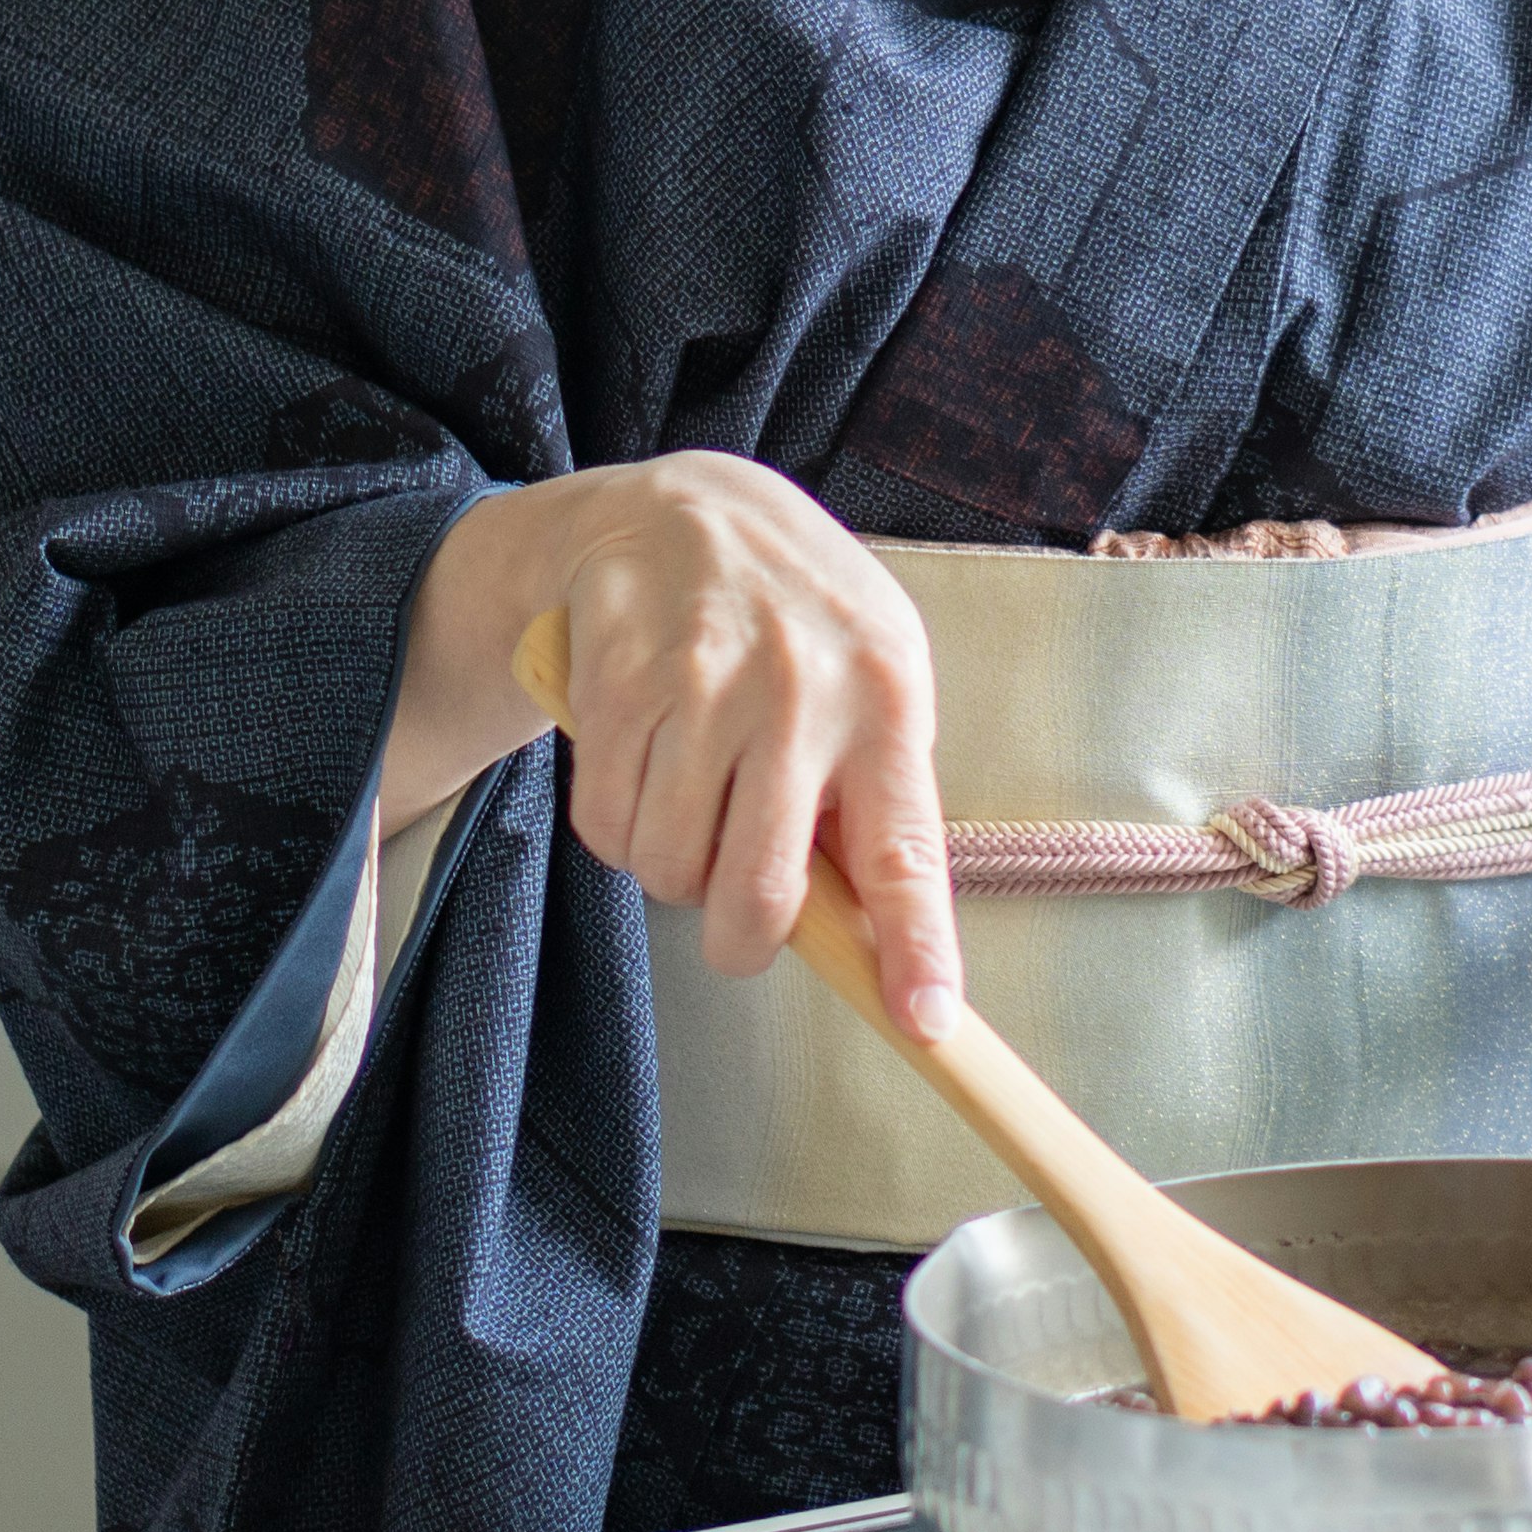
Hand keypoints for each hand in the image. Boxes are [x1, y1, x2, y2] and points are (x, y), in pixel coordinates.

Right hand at [385, 451, 960, 1038]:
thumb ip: (875, 793)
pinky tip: (641, 766)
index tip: (927, 1024)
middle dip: (742, 942)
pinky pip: (605, 825)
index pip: (907, 852)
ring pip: (668, 870)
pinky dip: (617, 826)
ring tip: (692, 801)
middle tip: (739, 925)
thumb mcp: (873, 676)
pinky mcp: (618, 680)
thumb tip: (873, 934)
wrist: (687, 507)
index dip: (915, 948)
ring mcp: (705, 683)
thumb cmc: (800, 618)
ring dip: (673, 869)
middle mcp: (803, 691)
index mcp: (889, 698)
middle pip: (759, 894)